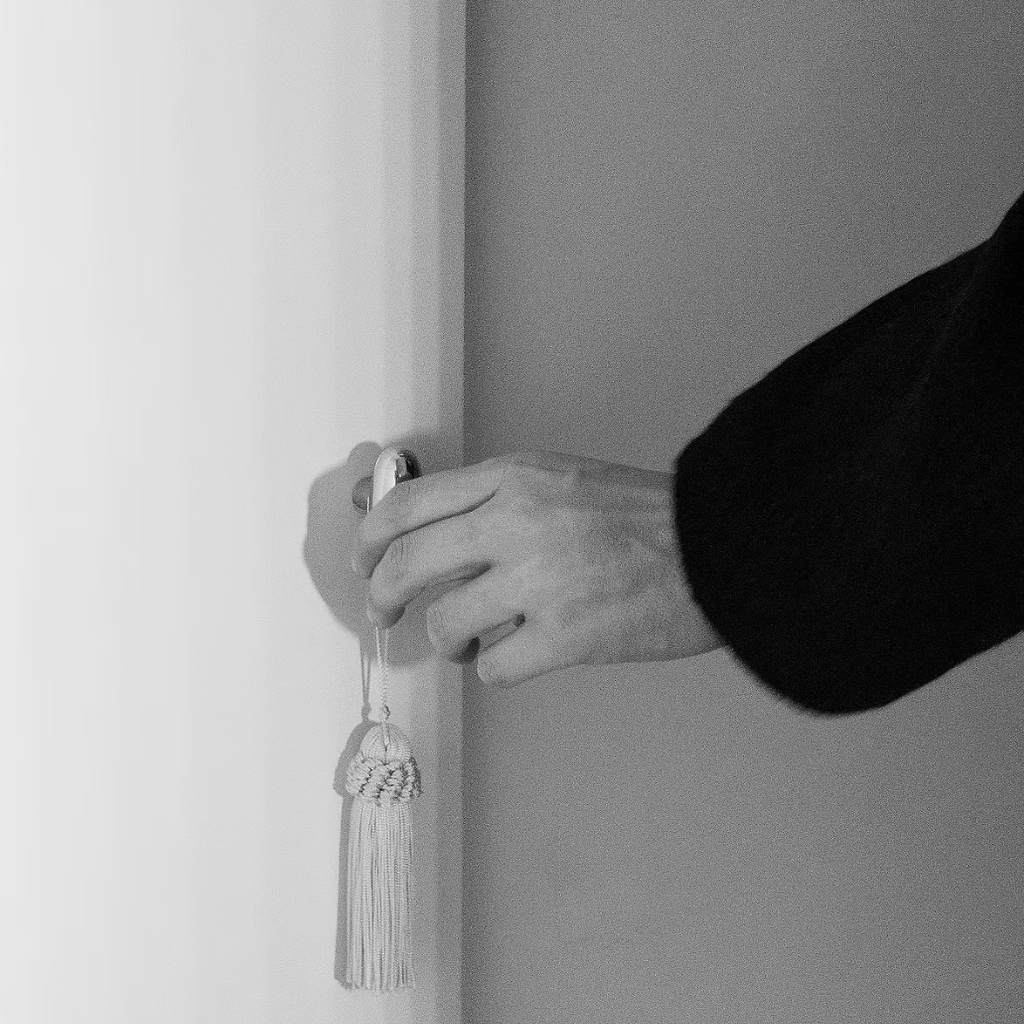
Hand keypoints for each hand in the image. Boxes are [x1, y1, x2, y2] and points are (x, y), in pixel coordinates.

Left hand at [351, 450, 720, 686]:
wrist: (718, 545)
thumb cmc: (646, 517)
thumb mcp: (559, 480)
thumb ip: (493, 500)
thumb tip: (427, 531)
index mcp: (512, 478)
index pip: (407, 505)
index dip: (369, 538)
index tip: (364, 561)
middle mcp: (514, 522)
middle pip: (405, 564)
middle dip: (381, 595)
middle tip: (383, 611)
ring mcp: (538, 580)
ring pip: (443, 622)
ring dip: (446, 638)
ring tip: (471, 638)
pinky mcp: (564, 637)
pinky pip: (491, 667)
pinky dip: (495, 667)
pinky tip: (518, 654)